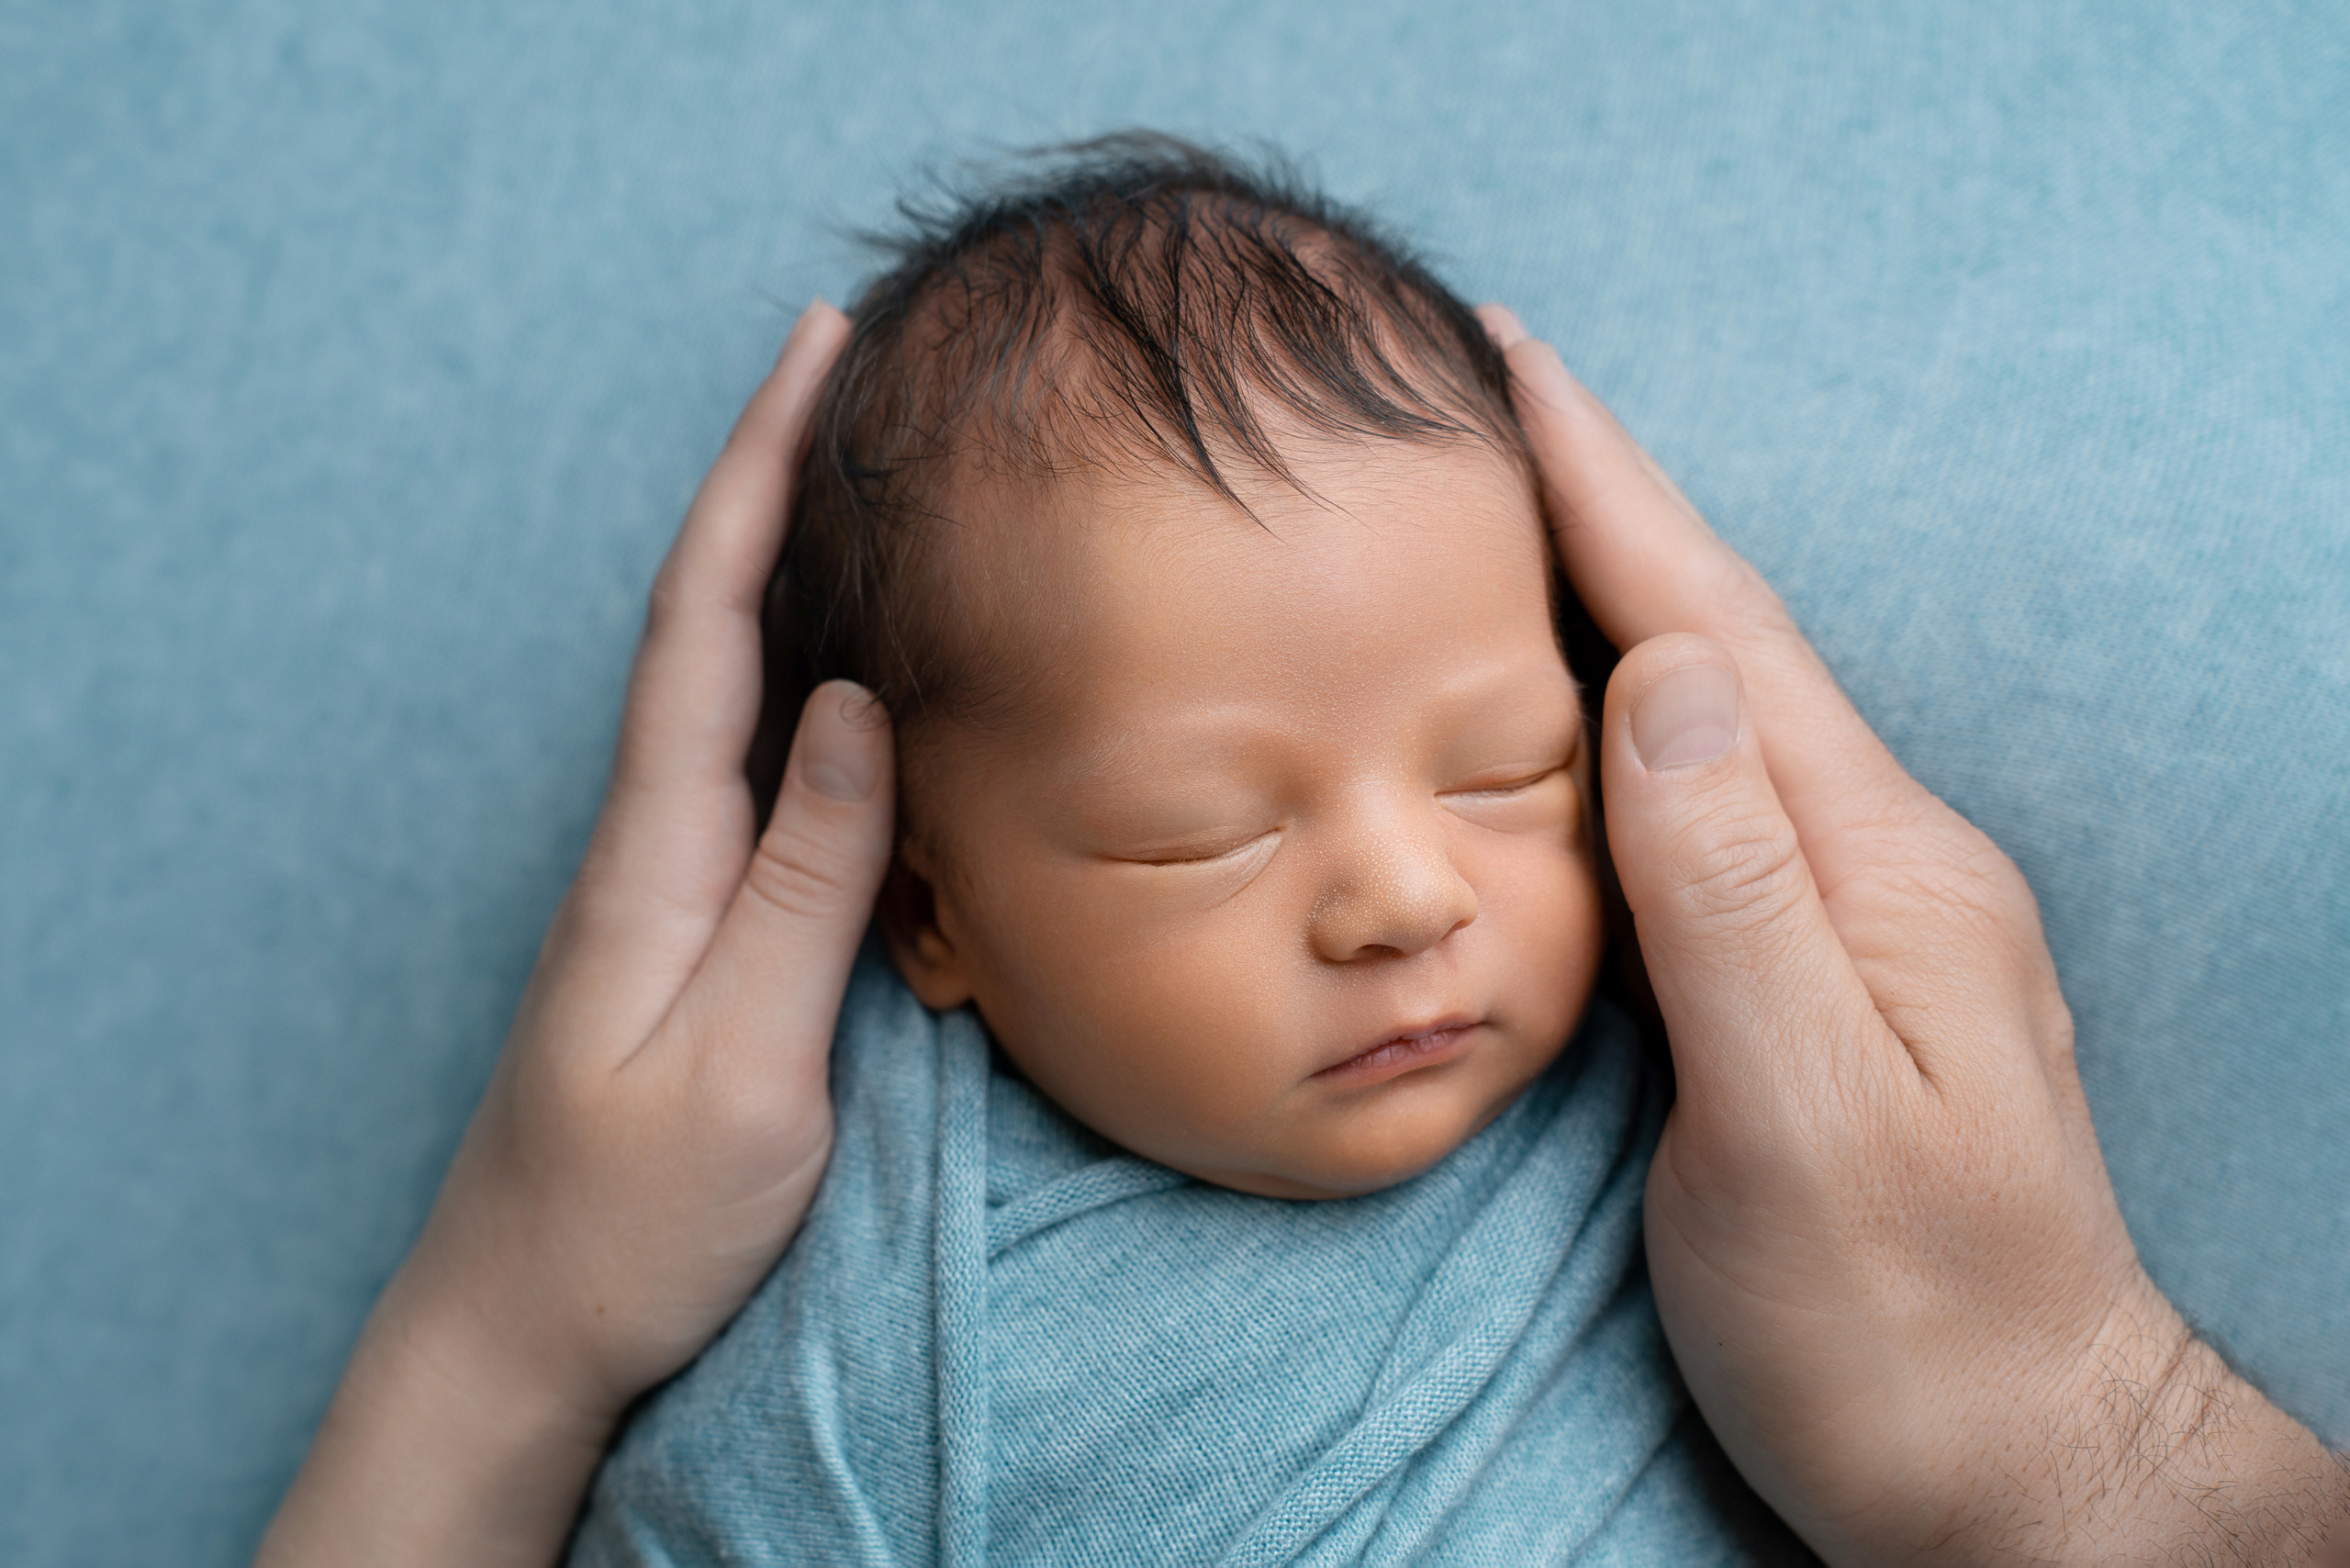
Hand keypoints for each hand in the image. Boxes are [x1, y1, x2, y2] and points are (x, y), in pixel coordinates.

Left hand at [258, 301, 889, 1566]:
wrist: (524, 1327)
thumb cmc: (630, 1217)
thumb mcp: (743, 1063)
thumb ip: (804, 883)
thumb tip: (852, 700)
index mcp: (657, 851)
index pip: (708, 621)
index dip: (759, 475)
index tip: (815, 353)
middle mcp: (654, 839)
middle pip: (713, 618)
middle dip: (779, 477)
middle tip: (860, 364)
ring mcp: (673, 880)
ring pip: (734, 683)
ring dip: (793, 562)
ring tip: (872, 472)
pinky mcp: (701, 925)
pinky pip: (760, 764)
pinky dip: (809, 675)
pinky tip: (857, 664)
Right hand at [1481, 306, 2349, 1565]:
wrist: (2019, 1462)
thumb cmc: (1898, 1323)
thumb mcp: (1800, 1120)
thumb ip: (1731, 895)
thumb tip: (1669, 679)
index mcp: (1874, 865)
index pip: (1717, 632)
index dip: (1605, 490)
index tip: (1505, 361)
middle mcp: (1879, 858)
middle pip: (1721, 640)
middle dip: (1599, 505)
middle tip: (1478, 398)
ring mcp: (1862, 914)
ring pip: (1717, 712)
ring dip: (1614, 595)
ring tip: (1507, 511)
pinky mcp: (1825, 973)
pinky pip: (1711, 800)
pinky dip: (1628, 716)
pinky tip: (1584, 708)